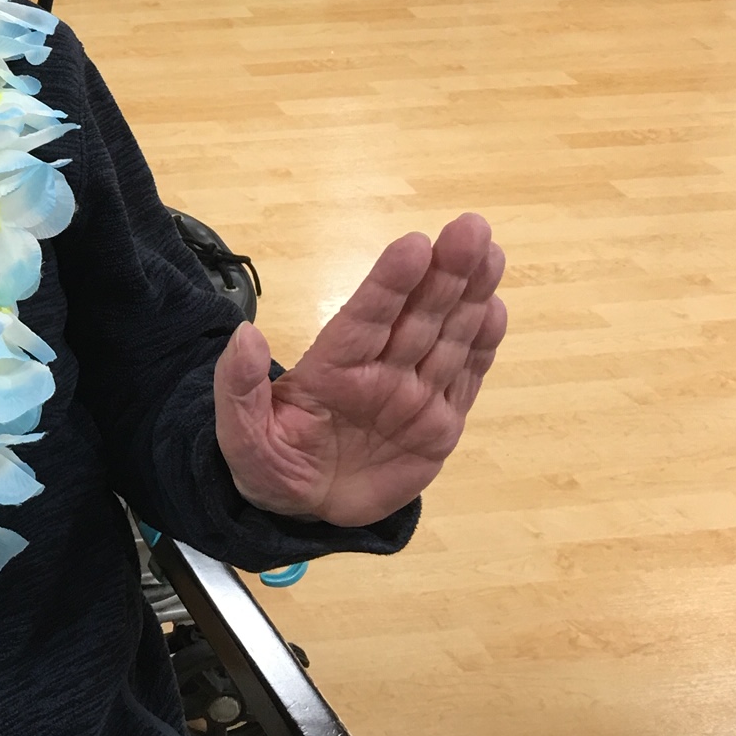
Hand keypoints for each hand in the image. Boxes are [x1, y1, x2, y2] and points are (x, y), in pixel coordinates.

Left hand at [213, 213, 506, 527]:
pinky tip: (495, 309)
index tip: (413, 244)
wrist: (306, 508)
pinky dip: (482, 347)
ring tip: (491, 253)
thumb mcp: (242, 435)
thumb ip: (240, 387)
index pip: (364, 319)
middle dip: (446, 273)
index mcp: (331, 369)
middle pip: (417, 316)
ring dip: (471, 296)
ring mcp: (412, 395)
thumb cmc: (270, 463)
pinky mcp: (439, 424)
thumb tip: (244, 335)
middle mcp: (377, 371)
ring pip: (448, 338)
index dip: (389, 283)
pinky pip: (465, 380)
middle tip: (472, 227)